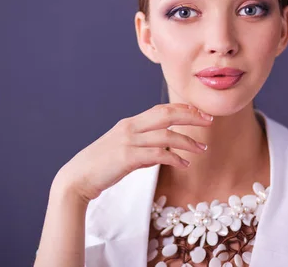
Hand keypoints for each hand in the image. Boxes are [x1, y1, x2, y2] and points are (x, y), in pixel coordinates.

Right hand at [55, 103, 212, 202]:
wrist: (77, 177)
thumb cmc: (101, 166)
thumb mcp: (122, 150)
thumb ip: (142, 147)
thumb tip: (162, 153)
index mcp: (129, 123)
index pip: (161, 109)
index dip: (183, 109)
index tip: (201, 113)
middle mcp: (130, 128)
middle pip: (167, 114)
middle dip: (191, 116)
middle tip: (209, 121)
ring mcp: (128, 141)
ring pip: (166, 135)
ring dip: (188, 141)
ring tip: (202, 149)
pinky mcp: (127, 157)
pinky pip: (158, 154)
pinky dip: (174, 158)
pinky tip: (184, 164)